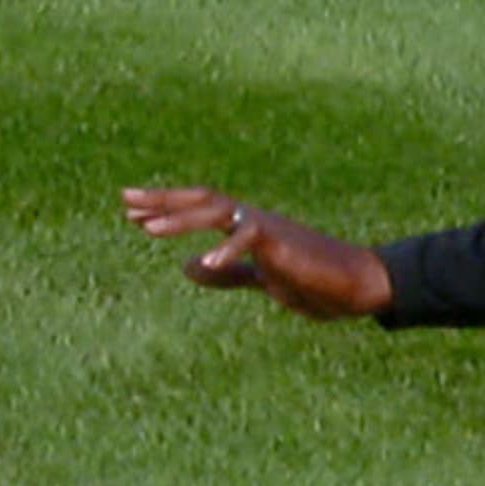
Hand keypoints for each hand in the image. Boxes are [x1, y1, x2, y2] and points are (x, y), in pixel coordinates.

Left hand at [119, 186, 393, 319]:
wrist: (358, 285)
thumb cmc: (314, 279)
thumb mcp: (260, 279)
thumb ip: (227, 273)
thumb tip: (186, 267)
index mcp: (245, 227)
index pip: (200, 210)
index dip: (166, 210)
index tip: (131, 214)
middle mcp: (252, 219)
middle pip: (202, 200)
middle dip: (163, 200)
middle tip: (126, 201)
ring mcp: (267, 228)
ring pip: (218, 211)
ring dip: (180, 218)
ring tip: (147, 228)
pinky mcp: (283, 243)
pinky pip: (249, 240)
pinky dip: (226, 251)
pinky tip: (202, 264)